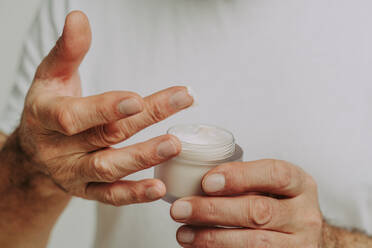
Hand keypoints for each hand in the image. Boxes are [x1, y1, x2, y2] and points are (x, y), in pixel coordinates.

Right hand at [14, 11, 192, 205]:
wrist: (36, 151)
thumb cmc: (48, 107)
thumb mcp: (51, 76)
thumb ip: (68, 51)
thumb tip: (78, 18)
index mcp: (46, 117)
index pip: (75, 115)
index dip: (105, 108)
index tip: (137, 99)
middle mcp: (59, 149)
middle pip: (105, 135)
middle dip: (144, 120)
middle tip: (178, 102)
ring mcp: (73, 173)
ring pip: (109, 168)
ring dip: (143, 158)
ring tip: (174, 145)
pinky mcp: (87, 191)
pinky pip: (110, 196)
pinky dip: (134, 193)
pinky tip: (158, 188)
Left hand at [170, 159, 322, 246]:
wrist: (301, 234)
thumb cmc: (278, 203)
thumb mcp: (270, 184)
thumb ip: (243, 179)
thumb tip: (196, 180)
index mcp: (299, 184)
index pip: (274, 174)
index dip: (239, 176)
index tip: (206, 182)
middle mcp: (304, 215)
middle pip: (258, 211)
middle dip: (214, 210)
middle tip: (181, 209)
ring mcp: (299, 244)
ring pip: (255, 244)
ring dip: (212, 238)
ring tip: (184, 233)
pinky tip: (199, 247)